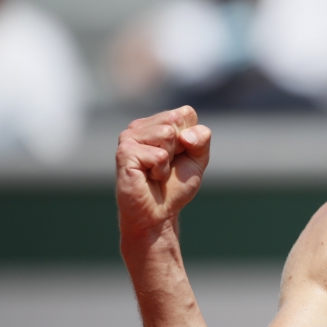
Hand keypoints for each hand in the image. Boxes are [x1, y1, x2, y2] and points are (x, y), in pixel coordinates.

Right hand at [115, 106, 211, 237]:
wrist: (159, 213)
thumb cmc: (176, 185)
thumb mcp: (198, 159)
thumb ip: (201, 138)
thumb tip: (185, 135)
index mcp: (157, 122)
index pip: (186, 113)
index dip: (191, 138)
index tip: (180, 155)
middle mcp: (140, 125)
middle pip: (176, 120)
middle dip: (181, 147)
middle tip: (167, 164)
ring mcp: (130, 137)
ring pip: (167, 134)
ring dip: (169, 160)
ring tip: (156, 170)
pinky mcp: (124, 152)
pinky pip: (158, 155)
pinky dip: (160, 170)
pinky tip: (148, 177)